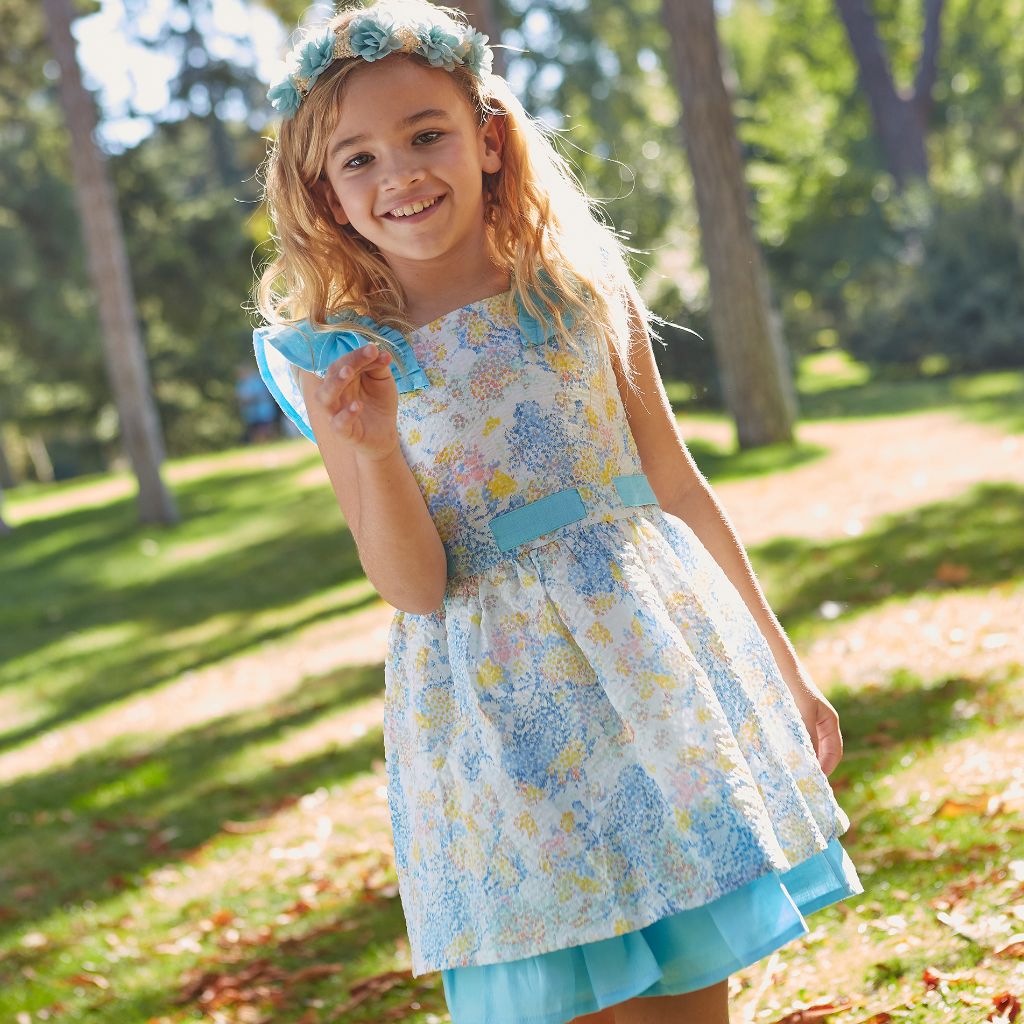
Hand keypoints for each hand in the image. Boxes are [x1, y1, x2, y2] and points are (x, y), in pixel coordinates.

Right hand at [314, 342, 398, 459]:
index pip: (344, 362)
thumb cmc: (378, 403)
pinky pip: (338, 424)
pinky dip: (346, 415)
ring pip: (324, 398)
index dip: (358, 355)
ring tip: (349, 373)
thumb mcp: (382, 381)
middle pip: (332, 376)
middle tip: (362, 355)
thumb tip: (380, 352)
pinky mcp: (343, 432)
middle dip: (346, 363)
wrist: (384, 433)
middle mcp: (334, 394)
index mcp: (342, 378)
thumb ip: (378, 367)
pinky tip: (357, 406)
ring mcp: (335, 413)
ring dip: (335, 383)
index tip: (374, 349)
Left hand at [783, 668, 843, 776]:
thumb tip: (810, 763)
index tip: (813, 782)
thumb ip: (808, 737)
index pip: (834, 752)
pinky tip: (778, 754)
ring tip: (788, 771)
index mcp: (829, 721)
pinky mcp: (790, 718)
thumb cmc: (793, 686)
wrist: (776, 663)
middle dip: (813, 766)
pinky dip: (789, 748)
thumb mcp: (802, 714)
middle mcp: (819, 722)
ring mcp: (805, 720)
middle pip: (821, 751)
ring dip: (800, 758)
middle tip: (800, 781)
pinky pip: (793, 738)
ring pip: (806, 746)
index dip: (826, 768)